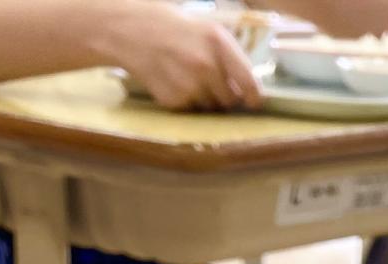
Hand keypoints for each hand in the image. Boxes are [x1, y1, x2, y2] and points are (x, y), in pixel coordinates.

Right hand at [113, 6, 261, 110]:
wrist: (133, 31)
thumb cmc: (176, 30)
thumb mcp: (208, 31)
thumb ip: (229, 56)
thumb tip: (246, 88)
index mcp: (219, 43)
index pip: (248, 81)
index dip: (254, 97)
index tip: (254, 102)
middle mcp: (206, 65)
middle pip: (230, 100)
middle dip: (225, 96)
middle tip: (211, 83)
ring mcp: (189, 85)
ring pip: (210, 108)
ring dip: (205, 100)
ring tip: (189, 79)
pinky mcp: (173, 99)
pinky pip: (190, 110)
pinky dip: (186, 101)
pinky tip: (174, 82)